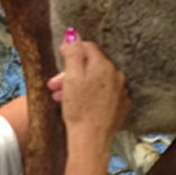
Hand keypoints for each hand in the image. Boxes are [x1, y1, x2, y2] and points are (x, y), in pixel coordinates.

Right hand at [55, 35, 129, 156]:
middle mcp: (116, 76)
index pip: (88, 47)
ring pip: (96, 82)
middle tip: (54, 83)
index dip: (72, 49)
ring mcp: (120, 93)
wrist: (91, 140)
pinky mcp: (120, 108)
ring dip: (78, 86)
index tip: (60, 55)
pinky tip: (78, 106)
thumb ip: (73, 52)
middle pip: (91, 66)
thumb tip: (73, 34)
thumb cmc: (79, 109)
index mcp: (104, 65)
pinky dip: (91, 97)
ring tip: (61, 98)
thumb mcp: (71, 77)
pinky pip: (104, 95)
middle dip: (72, 72)